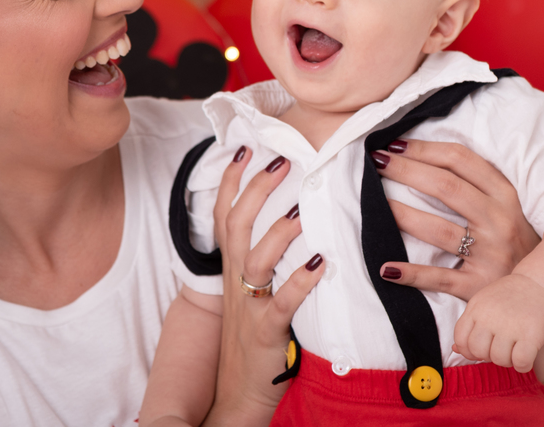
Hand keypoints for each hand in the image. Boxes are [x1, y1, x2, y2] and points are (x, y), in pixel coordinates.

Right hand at [204, 148, 324, 426]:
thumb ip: (261, 257)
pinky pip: (281, 303)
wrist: (237, 394)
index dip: (231, 181)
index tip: (247, 148)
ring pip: (255, 259)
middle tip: (281, 161)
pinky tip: (319, 264)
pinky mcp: (266, 332)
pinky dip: (299, 282)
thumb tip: (288, 218)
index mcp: (232, 267)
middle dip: (256, 190)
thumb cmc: (251, 339)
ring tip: (299, 210)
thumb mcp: (250, 292)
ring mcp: (249, 305)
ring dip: (277, 232)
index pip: (224, 214)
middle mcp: (236, 280)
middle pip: (236, 224)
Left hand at [372, 140, 539, 299]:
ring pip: (439, 230)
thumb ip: (477, 184)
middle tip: (375, 161)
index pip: (461, 161)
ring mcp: (490, 255)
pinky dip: (411, 274)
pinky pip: (440, 278)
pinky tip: (386, 268)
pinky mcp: (479, 288)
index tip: (395, 143)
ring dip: (402, 214)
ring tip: (374, 203)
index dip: (425, 149)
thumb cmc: (517, 242)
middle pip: (446, 187)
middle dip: (406, 170)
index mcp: (505, 196)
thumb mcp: (507, 207)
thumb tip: (425, 158)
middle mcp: (499, 221)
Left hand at [452, 273, 543, 372]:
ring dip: (508, 361)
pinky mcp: (531, 335)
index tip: (483, 347)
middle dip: (489, 356)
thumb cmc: (511, 297)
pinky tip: (527, 356)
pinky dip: (523, 365)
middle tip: (501, 347)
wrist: (540, 283)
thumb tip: (456, 350)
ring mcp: (510, 326)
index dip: (469, 350)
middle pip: (478, 351)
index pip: (460, 339)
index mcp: (476, 308)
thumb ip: (470, 325)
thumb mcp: (484, 304)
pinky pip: (520, 363)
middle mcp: (489, 317)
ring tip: (515, 349)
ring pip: (499, 360)